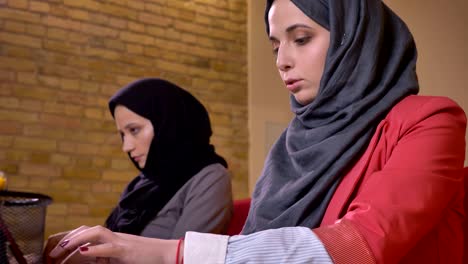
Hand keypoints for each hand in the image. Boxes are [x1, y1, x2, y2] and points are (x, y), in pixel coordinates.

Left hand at [48, 225, 179, 263]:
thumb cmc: (146, 257)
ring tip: (62, 248)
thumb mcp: (122, 257)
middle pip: (88, 229)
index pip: (87, 232)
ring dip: (76, 239)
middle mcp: (114, 237)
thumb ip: (107, 256)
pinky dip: (94, 249)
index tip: (55, 247)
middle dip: (68, 238)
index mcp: (112, 239)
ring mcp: (120, 241)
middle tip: (52, 251)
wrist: (166, 253)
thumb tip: (88, 257)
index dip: (70, 237)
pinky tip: (83, 252)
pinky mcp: (126, 250)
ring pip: (95, 232)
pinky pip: (108, 247)